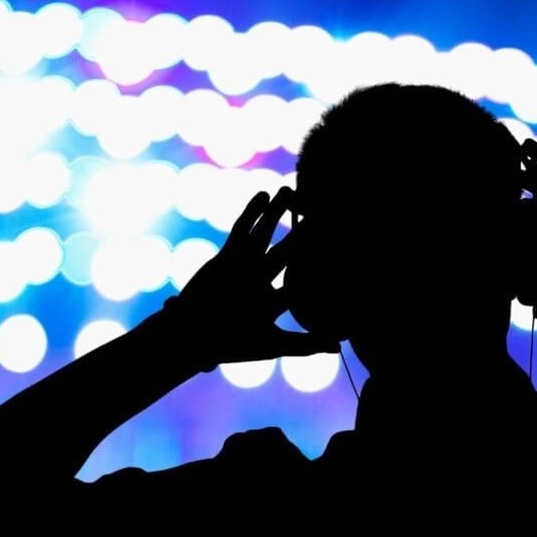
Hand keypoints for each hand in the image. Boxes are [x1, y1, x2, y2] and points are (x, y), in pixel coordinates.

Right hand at [164, 186, 338, 369]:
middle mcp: (261, 278)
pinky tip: (263, 195)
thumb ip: (305, 344)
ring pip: (265, 233)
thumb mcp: (273, 344)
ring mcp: (244, 265)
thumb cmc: (231, 345)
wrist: (193, 337)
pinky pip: (241, 229)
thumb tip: (339, 346)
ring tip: (290, 190)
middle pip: (288, 249)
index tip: (343, 249)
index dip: (322, 264)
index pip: (304, 278)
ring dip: (277, 212)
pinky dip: (252, 212)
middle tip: (322, 213)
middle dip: (303, 231)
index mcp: (275, 299)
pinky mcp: (227, 256)